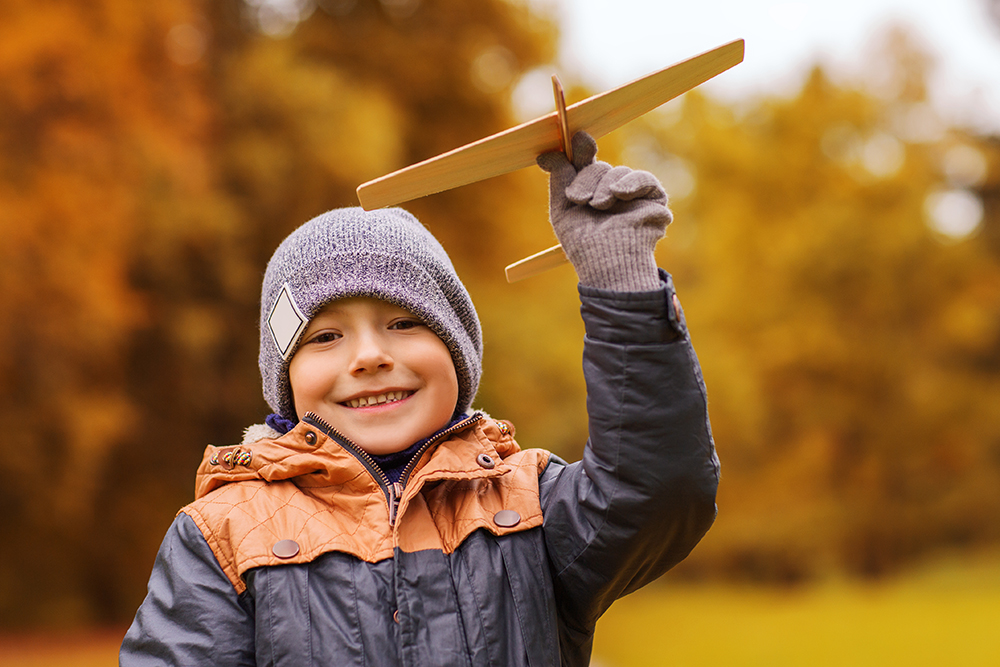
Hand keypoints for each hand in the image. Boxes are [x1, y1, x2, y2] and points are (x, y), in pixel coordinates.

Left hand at [537, 132, 671, 290]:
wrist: (608, 263)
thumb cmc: (583, 245)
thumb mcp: (561, 210)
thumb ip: (558, 179)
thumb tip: (549, 154)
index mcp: (589, 193)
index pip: (584, 163)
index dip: (579, 150)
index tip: (573, 138)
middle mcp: (611, 191)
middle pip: (598, 166)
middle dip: (586, 180)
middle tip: (581, 201)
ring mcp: (633, 195)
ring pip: (617, 171)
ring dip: (605, 187)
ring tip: (600, 207)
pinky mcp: (654, 199)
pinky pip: (643, 177)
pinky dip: (630, 183)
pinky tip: (620, 195)